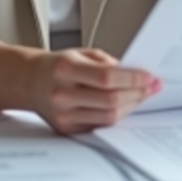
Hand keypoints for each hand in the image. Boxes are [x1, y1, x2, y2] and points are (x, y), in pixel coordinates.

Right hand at [26, 47, 161, 133]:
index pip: (107, 77)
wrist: (30, 82)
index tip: (149, 77)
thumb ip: (107, 63)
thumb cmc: (57, 65)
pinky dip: (116, 115)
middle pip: (110, 99)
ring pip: (108, 116)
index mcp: (66, 68)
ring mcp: (63, 114)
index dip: (132, 78)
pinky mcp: (66, 128)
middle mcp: (63, 93)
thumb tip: (135, 74)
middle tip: (151, 87)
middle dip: (137, 93)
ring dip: (131, 106)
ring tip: (141, 95)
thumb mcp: (81, 53)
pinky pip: (100, 125)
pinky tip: (124, 105)